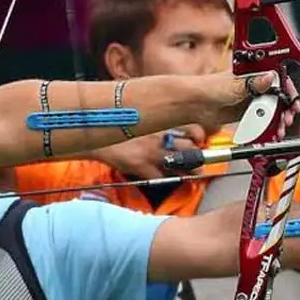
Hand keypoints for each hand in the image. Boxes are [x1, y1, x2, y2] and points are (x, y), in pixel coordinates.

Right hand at [92, 125, 206, 179]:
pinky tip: (164, 179)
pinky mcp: (141, 167)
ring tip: (190, 175)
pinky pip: (160, 178)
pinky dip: (164, 180)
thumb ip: (160, 124)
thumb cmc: (121, 127)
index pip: (192, 129)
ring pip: (180, 165)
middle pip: (190, 149)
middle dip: (196, 158)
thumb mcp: (143, 120)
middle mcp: (160, 137)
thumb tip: (176, 131)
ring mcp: (152, 153)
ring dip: (188, 172)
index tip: (200, 141)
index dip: (199, 136)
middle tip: (198, 163)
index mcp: (162, 124)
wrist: (98, 136)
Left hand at [198, 72, 282, 129]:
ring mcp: (252, 99)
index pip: (278, 78)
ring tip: (281, 126)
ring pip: (273, 108)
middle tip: (290, 115)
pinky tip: (274, 130)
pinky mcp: (248, 112)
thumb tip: (271, 77)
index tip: (293, 98)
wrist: (195, 104)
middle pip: (279, 95)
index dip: (288, 88)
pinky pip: (264, 119)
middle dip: (286, 106)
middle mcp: (255, 85)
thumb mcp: (235, 84)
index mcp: (254, 72)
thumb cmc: (209, 87)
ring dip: (280, 118)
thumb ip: (254, 83)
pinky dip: (271, 125)